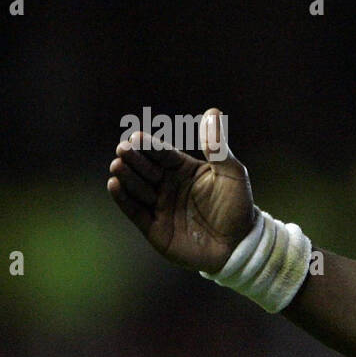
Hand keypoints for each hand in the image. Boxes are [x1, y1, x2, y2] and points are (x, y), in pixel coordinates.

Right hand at [106, 108, 255, 272]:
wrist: (241, 245)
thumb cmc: (238, 207)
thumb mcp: (232, 173)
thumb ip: (218, 147)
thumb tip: (212, 112)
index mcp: (184, 170)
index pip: (162, 154)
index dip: (149, 146)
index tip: (136, 137)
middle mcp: (168, 186)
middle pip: (145, 168)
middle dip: (134, 159)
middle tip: (123, 150)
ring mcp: (160, 207)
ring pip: (137, 188)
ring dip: (126, 176)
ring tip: (118, 165)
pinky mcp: (154, 229)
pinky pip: (135, 211)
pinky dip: (123, 199)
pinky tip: (114, 185)